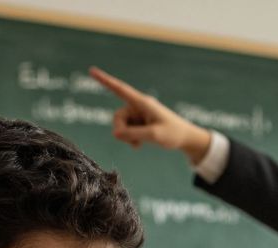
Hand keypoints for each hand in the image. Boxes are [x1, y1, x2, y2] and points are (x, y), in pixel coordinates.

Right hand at [88, 67, 212, 161]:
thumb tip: (114, 134)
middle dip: (121, 131)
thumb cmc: (173, 134)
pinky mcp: (139, 122)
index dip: (105, 80)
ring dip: (127, 137)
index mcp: (143, 102)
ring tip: (140, 144)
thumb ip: (132, 134)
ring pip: (121, 125)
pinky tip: (139, 145)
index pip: (120, 89)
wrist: (186, 138)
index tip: (91, 71)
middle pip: (117, 117)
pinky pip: (126, 130)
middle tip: (134, 143)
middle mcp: (138, 106)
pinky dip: (130, 138)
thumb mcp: (154, 135)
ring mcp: (138, 114)